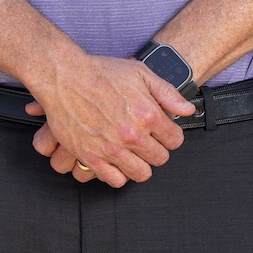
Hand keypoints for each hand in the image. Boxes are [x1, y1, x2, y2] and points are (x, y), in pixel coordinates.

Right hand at [23, 55, 195, 184]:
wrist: (64, 77)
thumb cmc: (101, 72)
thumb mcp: (141, 73)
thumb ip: (168, 93)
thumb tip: (187, 110)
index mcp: (148, 114)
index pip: (175, 140)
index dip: (170, 135)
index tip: (161, 132)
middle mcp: (132, 135)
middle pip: (159, 159)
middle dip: (156, 150)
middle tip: (145, 141)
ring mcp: (111, 148)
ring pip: (141, 174)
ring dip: (140, 165)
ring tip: (133, 153)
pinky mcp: (91, 157)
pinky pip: (115, 180)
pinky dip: (119, 174)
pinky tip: (116, 161)